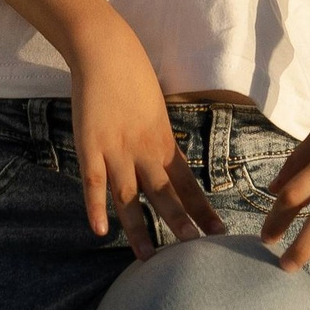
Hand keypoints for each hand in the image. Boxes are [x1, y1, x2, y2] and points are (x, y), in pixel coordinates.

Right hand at [64, 13, 224, 251]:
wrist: (106, 51)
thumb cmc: (132, 76)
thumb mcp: (155, 110)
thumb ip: (158, 138)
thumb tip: (166, 160)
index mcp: (163, 141)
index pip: (189, 183)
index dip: (203, 210)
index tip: (219, 233)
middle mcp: (144, 150)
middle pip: (166, 194)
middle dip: (182, 224)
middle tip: (197, 253)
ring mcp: (116, 150)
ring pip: (131, 197)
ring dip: (141, 228)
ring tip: (149, 257)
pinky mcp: (90, 146)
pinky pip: (94, 182)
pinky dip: (96, 207)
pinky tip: (101, 231)